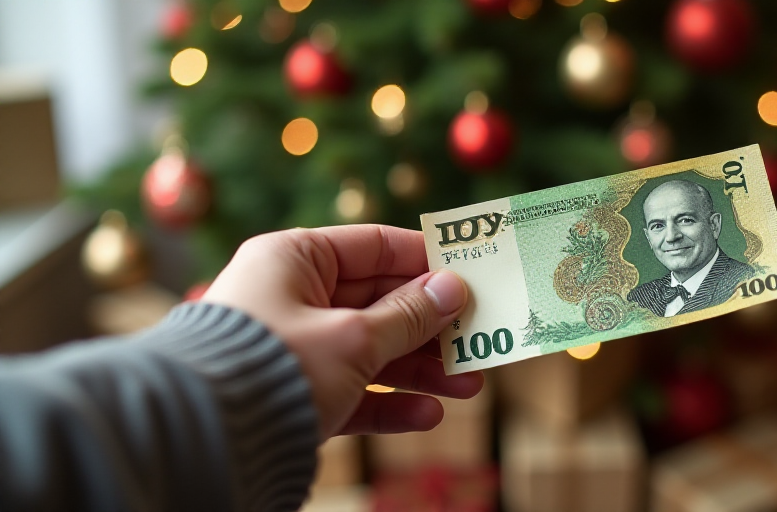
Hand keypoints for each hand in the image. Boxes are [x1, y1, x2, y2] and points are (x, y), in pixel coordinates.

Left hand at [201, 225, 482, 438]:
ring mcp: (295, 348)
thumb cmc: (276, 366)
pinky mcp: (296, 394)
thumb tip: (453, 289)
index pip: (373, 246)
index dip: (426, 260)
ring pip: (372, 351)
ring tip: (469, 386)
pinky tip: (429, 415)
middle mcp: (293, 298)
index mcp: (294, 259)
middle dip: (432, 326)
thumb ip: (407, 315)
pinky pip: (352, 391)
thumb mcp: (353, 337)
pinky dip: (389, 402)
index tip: (472, 273)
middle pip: (379, 303)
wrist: (205, 438)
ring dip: (422, 370)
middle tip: (479, 338)